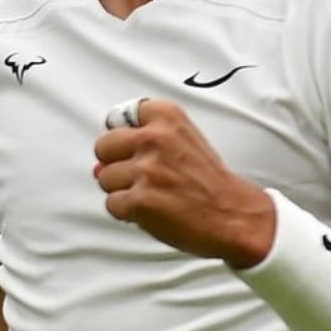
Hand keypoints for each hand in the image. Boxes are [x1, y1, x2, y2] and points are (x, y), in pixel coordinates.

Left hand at [93, 99, 274, 267]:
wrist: (234, 215)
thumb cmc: (207, 180)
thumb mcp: (182, 141)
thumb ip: (140, 142)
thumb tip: (97, 166)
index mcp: (166, 116)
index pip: (117, 117)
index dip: (126, 139)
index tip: (141, 150)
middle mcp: (154, 138)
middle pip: (103, 147)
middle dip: (116, 164)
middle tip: (143, 177)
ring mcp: (146, 169)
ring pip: (104, 178)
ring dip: (122, 191)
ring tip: (152, 195)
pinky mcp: (140, 199)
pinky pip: (112, 204)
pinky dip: (127, 212)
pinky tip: (151, 211)